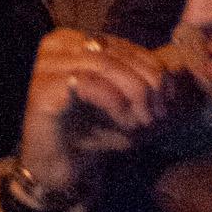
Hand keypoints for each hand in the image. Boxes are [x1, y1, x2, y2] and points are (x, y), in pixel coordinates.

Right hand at [14, 28, 173, 198]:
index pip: (120, 44)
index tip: (169, 95)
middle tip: (159, 111)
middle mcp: (55, 47)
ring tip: (144, 119)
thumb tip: (169, 81)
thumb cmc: (84, 134)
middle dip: (145, 81)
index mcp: (72, 42)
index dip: (150, 66)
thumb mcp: (116, 103)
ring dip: (133, 92)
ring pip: (104, 65)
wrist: (51, 170)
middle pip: (114, 53)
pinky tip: (125, 123)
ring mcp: (45, 66)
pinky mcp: (42, 90)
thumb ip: (135, 85)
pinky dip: (114, 101)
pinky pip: (88, 84)